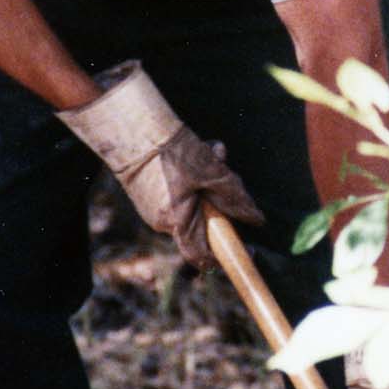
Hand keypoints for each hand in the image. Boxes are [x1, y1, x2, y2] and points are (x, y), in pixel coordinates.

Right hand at [60, 60, 263, 268]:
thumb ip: (235, 198)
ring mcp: (152, 208)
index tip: (248, 247)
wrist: (132, 131)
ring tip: (211, 150)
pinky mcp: (148, 192)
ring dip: (207, 178)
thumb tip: (256, 219)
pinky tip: (196, 149)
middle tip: (224, 166)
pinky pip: (178, 191)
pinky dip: (191, 175)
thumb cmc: (171, 153)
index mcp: (177, 222)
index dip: (225, 256)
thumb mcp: (211, 172)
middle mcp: (161, 222)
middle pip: (203, 219)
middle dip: (219, 196)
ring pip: (192, 200)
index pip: (201, 256)